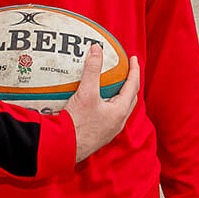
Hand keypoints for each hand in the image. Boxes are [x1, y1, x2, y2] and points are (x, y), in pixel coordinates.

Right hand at [63, 46, 139, 160]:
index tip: (133, 58)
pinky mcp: (98, 134)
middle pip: (129, 98)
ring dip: (118, 94)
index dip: (135, 70)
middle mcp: (117, 122)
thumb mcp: (86, 93)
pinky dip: (107, 103)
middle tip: (126, 70)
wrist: (63, 149)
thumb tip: (97, 49)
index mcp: (120, 112)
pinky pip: (108, 115)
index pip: (133, 86)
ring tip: (112, 83)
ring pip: (119, 108)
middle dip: (130, 83)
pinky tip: (95, 100)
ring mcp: (109, 130)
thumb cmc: (77, 124)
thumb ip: (92, 70)